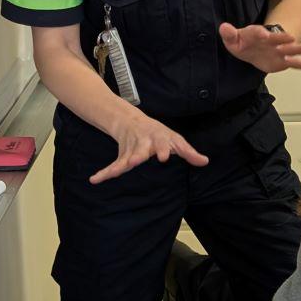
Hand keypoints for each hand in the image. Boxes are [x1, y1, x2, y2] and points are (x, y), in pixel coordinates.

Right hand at [90, 109, 208, 183]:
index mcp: (160, 139)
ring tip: (117, 172)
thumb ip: (189, 152)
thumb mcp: (175, 140)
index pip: (164, 144)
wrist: (131, 121)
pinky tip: (95, 180)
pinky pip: (113, 166)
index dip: (165, 150)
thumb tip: (205, 162)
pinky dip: (104, 173)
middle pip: (142, 149)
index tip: (164, 157)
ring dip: (122, 164)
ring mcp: (132, 149)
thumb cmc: (158, 134)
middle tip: (137, 160)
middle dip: (140, 154)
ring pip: (126, 157)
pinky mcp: (122, 155)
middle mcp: (144, 142)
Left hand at [219, 23, 300, 73]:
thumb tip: (223, 27)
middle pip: (278, 39)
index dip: (260, 32)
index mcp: (257, 34)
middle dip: (284, 39)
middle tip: (291, 39)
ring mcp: (278, 51)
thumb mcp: (233, 39)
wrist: (252, 48)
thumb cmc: (243, 42)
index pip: (258, 32)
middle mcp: (270, 41)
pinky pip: (295, 64)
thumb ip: (229, 34)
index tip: (263, 34)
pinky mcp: (283, 61)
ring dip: (300, 49)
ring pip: (290, 50)